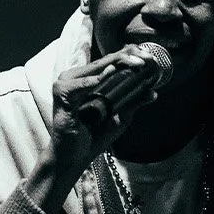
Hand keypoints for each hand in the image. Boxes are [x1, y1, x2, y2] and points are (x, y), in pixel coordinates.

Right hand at [47, 48, 162, 173]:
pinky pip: (76, 87)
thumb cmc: (94, 136)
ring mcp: (68, 86)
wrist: (76, 157)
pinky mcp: (61, 98)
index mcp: (89, 80)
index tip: (150, 58)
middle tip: (147, 59)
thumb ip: (133, 102)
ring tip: (135, 64)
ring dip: (115, 64)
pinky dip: (90, 82)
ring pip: (93, 69)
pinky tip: (107, 75)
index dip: (130, 56)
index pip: (111, 61)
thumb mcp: (120, 117)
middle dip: (127, 57)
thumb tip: (153, 92)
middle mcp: (77, 79)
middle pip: (104, 62)